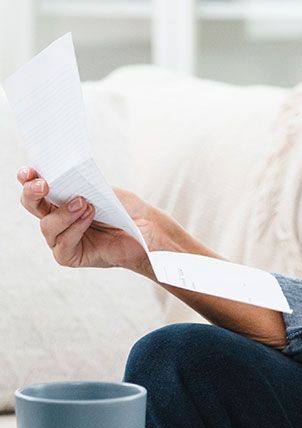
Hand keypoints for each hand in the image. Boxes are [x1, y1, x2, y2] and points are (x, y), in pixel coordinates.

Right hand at [16, 165, 175, 275]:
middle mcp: (56, 218)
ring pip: (47, 226)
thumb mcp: (103, 189)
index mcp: (60, 199)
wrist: (147, 229)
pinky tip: (89, 217)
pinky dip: (75, 228)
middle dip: (33, 193)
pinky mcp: (70, 256)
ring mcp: (61, 238)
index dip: (28, 179)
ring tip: (86, 203)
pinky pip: (63, 244)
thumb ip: (81, 185)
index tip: (29, 171)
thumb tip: (62, 177)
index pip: (37, 187)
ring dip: (65, 213)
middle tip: (45, 185)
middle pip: (31, 205)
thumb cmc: (126, 208)